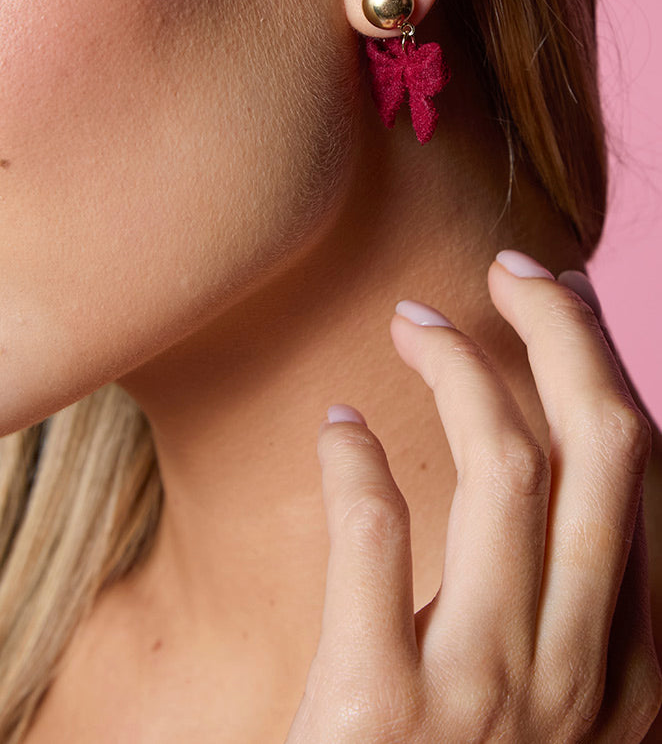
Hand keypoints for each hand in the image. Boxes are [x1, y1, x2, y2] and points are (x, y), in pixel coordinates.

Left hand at [285, 251, 661, 741]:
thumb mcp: (552, 706)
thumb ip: (565, 607)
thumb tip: (549, 475)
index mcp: (631, 668)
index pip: (642, 474)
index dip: (605, 365)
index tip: (555, 299)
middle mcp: (583, 675)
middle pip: (604, 446)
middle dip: (566, 330)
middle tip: (510, 265)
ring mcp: (489, 696)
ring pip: (507, 471)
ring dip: (460, 371)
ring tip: (410, 324)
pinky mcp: (381, 716)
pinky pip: (378, 544)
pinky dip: (357, 465)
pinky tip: (334, 428)